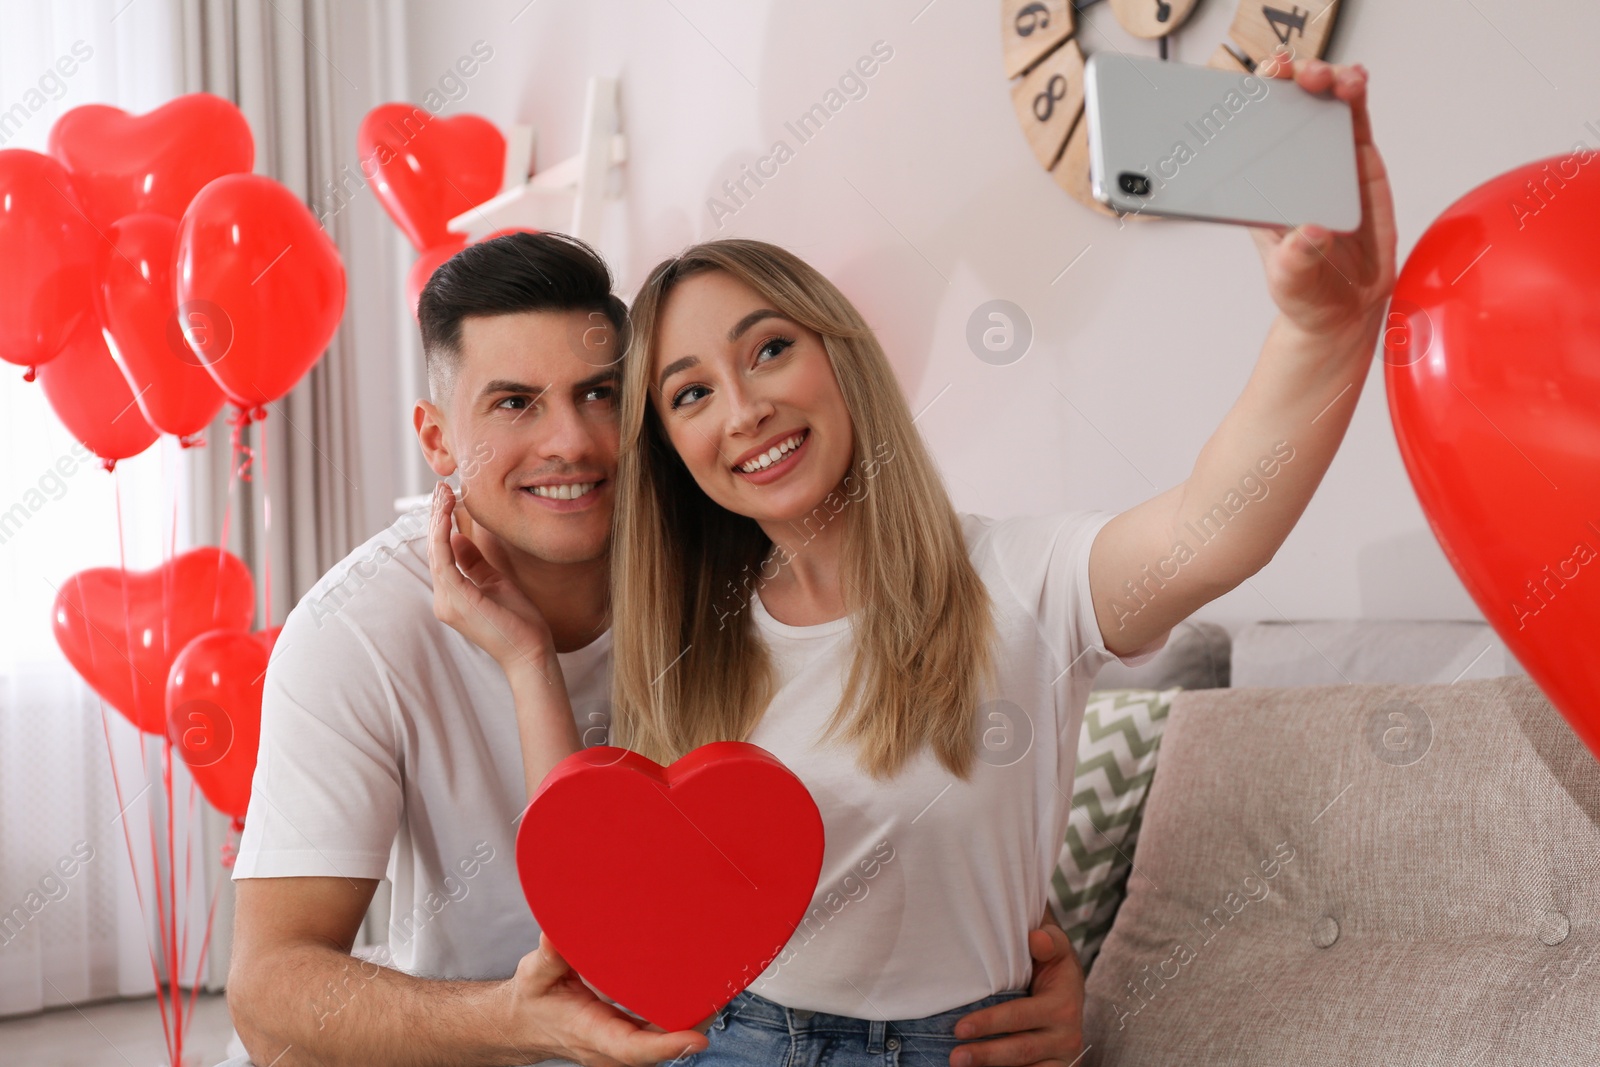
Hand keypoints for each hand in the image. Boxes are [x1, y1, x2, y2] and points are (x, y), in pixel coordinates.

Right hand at [428, 482, 553, 674]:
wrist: (530, 651)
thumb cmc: (519, 621)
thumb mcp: (494, 582)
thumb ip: (474, 562)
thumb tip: (458, 537)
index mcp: (452, 596)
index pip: (441, 554)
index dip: (440, 525)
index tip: (446, 499)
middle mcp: (444, 599)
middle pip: (434, 550)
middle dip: (436, 516)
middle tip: (440, 488)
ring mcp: (447, 601)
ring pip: (435, 552)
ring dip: (437, 520)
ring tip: (442, 494)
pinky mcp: (457, 600)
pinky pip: (444, 561)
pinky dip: (442, 535)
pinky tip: (446, 515)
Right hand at [509, 933, 708, 1065]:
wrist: (526, 1025)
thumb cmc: (534, 1002)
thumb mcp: (534, 976)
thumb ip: (548, 957)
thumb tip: (555, 936)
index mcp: (592, 1035)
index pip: (632, 1049)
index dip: (665, 1046)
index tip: (695, 1039)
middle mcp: (613, 1048)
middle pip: (663, 1044)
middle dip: (695, 1024)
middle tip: (724, 992)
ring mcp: (624, 1045)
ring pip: (667, 1039)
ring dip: (695, 1018)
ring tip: (722, 985)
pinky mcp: (631, 1036)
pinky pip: (663, 1030)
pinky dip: (683, 1014)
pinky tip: (702, 990)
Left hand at [950, 925, 1083, 1066]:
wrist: (1070, 991)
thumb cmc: (1053, 965)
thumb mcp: (1056, 948)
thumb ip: (1049, 941)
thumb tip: (1036, 939)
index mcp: (1063, 1006)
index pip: (1020, 1016)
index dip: (989, 1023)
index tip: (959, 1028)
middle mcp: (1066, 1038)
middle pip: (1021, 1050)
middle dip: (986, 1055)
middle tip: (955, 1057)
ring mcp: (1062, 1059)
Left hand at [1248, 51, 1397, 339]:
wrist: (1344, 310)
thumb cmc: (1306, 292)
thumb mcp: (1289, 280)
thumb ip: (1297, 259)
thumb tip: (1310, 233)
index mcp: (1261, 191)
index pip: (1249, 138)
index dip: (1250, 105)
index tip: (1256, 87)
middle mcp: (1290, 170)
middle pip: (1286, 111)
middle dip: (1290, 81)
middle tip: (1297, 76)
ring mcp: (1325, 163)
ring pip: (1322, 108)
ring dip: (1327, 82)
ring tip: (1334, 80)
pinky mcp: (1358, 166)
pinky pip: (1355, 124)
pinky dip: (1354, 98)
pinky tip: (1355, 82)